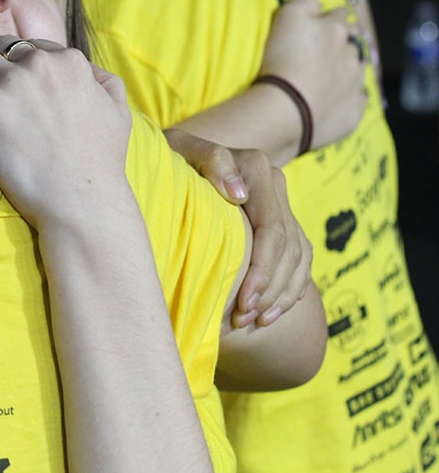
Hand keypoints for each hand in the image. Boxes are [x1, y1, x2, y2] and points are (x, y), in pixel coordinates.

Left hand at [0, 37, 132, 227]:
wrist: (80, 200)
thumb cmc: (100, 163)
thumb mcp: (118, 112)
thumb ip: (105, 81)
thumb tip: (87, 69)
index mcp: (71, 62)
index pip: (35, 47)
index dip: (21, 61)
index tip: (10, 75)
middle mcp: (42, 64)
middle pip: (5, 48)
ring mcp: (13, 82)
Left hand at [163, 129, 311, 327]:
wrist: (180, 151)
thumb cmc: (172, 156)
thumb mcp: (182, 149)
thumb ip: (210, 161)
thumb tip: (238, 193)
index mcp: (256, 168)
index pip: (272, 230)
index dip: (263, 270)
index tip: (243, 302)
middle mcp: (275, 183)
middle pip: (289, 248)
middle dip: (270, 288)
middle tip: (245, 319)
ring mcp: (281, 202)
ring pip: (299, 256)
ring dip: (282, 294)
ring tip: (257, 323)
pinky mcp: (282, 219)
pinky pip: (300, 258)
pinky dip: (290, 287)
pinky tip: (271, 312)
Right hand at [260, 0, 365, 150]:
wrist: (286, 110)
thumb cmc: (283, 59)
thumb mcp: (287, 17)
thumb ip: (305, 1)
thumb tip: (316, 0)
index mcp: (337, 30)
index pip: (338, 14)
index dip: (328, 17)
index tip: (317, 24)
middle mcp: (352, 54)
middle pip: (351, 41)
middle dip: (341, 42)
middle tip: (321, 51)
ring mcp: (355, 84)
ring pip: (357, 70)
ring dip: (346, 69)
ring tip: (326, 77)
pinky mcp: (353, 111)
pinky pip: (357, 100)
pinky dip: (348, 97)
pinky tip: (334, 100)